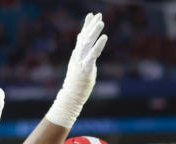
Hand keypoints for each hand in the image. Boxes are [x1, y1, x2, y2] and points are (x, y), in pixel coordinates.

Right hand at [45, 13, 107, 127]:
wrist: (71, 96)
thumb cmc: (76, 84)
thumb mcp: (79, 68)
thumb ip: (82, 58)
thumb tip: (84, 51)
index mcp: (77, 55)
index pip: (81, 37)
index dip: (86, 26)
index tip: (91, 16)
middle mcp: (78, 56)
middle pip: (85, 37)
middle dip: (91, 25)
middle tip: (98, 14)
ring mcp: (81, 61)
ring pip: (88, 43)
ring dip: (94, 31)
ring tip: (101, 21)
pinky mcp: (86, 68)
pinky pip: (93, 54)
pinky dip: (99, 45)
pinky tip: (104, 37)